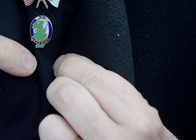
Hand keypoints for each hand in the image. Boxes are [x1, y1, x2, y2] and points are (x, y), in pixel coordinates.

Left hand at [39, 54, 176, 139]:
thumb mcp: (145, 119)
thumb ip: (116, 94)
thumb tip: (76, 67)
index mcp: (139, 119)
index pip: (92, 77)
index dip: (71, 64)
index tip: (65, 64)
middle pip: (65, 94)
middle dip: (59, 85)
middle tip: (62, 88)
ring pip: (49, 124)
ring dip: (54, 119)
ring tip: (66, 121)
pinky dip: (54, 136)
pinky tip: (68, 137)